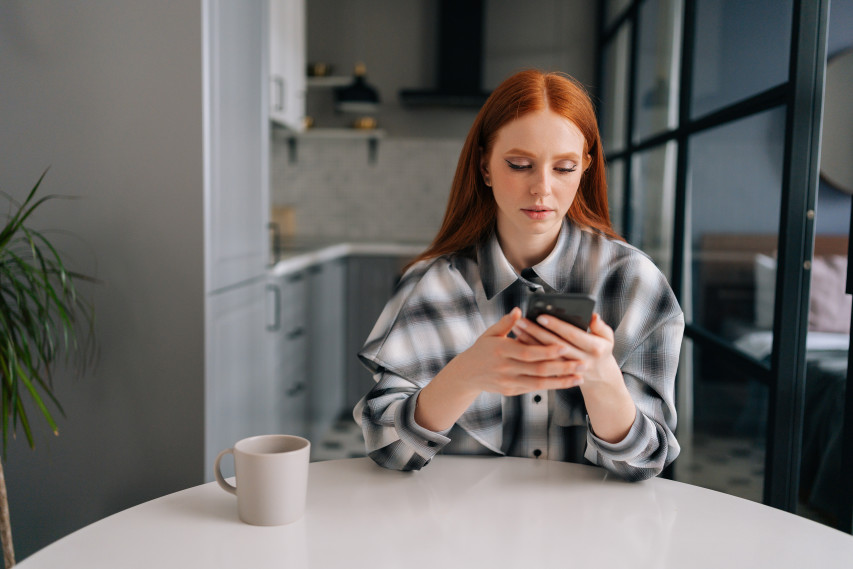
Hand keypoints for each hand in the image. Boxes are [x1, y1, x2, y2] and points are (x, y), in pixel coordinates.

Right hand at [415, 307, 587, 431]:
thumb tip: (519, 311)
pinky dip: (551, 386)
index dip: (547, 350)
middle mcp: (505, 368)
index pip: (528, 351)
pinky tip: (565, 382)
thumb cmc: (481, 349)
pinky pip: (534, 389)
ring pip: (539, 383)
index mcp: (501, 350)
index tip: (565, 345)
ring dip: (561, 381)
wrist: (466, 374)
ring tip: (580, 377)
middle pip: (538, 369)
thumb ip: (506, 323)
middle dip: (562, 367)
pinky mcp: (510, 391)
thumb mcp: (490, 333)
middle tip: (582, 363)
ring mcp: (508, 382)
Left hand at [511, 313, 620, 388]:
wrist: (600, 377)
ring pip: (545, 356)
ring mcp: (569, 370)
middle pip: (554, 345)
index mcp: (595, 348)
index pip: (572, 335)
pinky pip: (542, 363)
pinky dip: (530, 352)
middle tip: (521, 321)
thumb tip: (593, 316)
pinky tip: (519, 341)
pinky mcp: (559, 376)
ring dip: (529, 342)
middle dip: (536, 332)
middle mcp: (581, 360)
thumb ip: (601, 326)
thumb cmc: (601, 351)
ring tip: (516, 328)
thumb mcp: (607, 338)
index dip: (556, 326)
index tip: (541, 316)